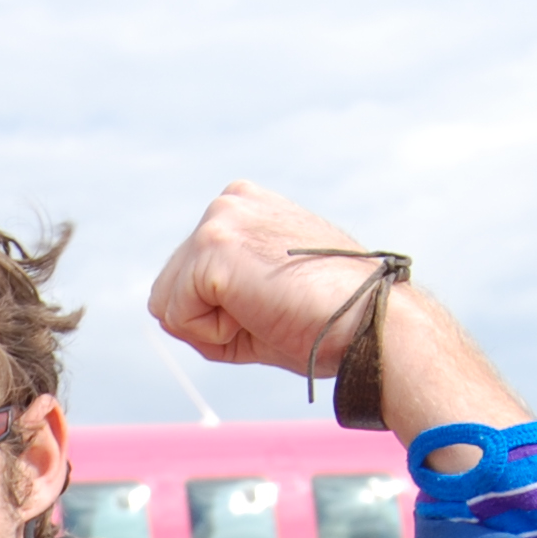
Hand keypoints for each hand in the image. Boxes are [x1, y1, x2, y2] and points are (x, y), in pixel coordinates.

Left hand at [146, 183, 522, 441]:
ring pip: (167, 305)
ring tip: (268, 311)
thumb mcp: (264, 290)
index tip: (278, 304)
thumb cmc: (327, 320)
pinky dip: (213, 335)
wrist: (371, 323)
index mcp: (242, 206)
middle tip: (272, 312)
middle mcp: (228, 201)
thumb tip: (165, 312)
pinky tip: (261, 313)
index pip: (189, 278)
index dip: (223, 313)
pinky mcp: (213, 248)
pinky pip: (176, 318)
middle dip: (212, 320)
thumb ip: (218, 289)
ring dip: (213, 328)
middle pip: (168, 290)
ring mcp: (219, 220)